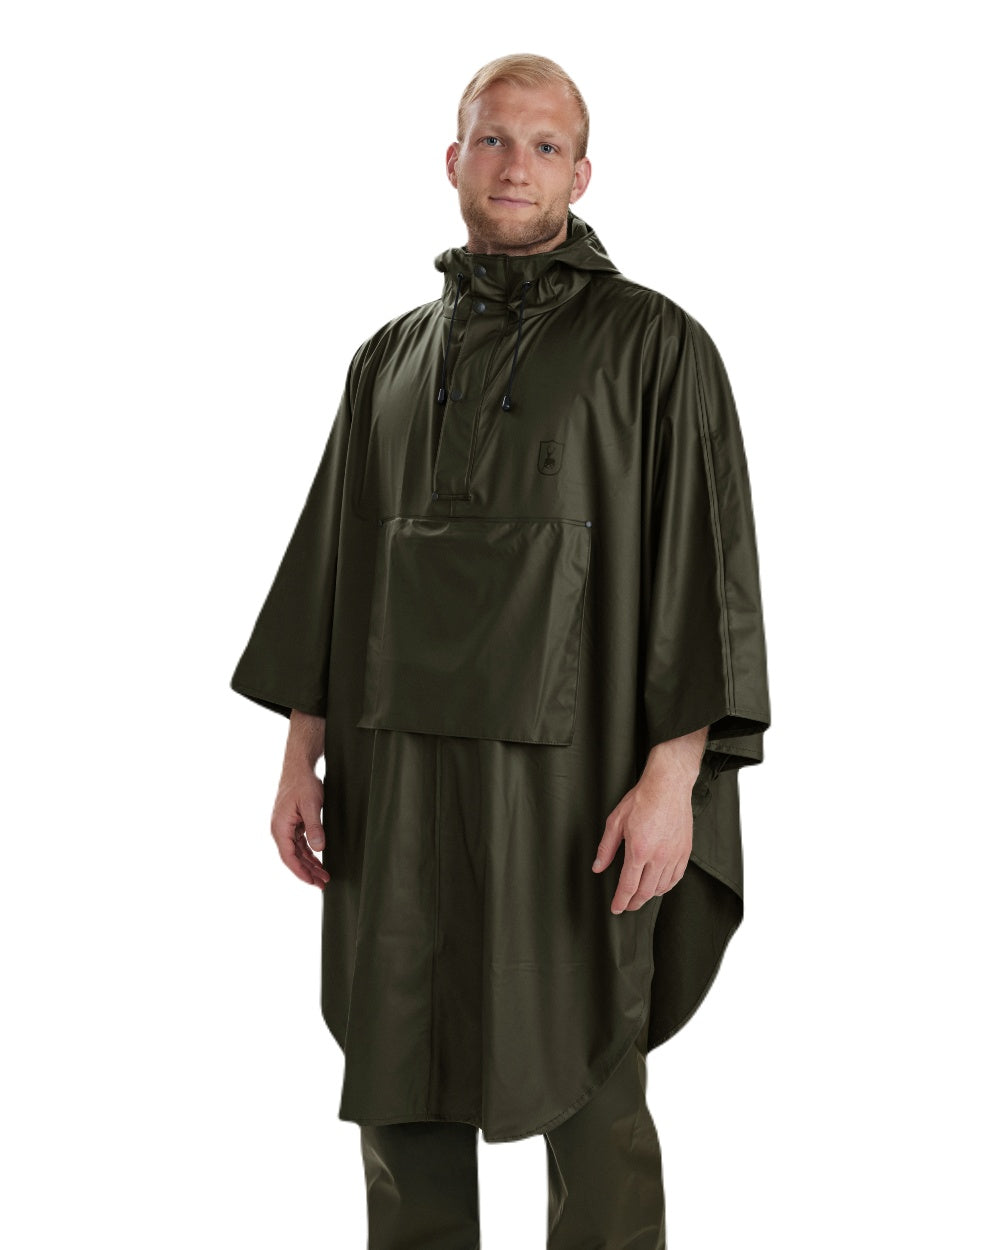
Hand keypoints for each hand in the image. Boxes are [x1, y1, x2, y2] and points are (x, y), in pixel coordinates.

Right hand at [270, 766, 329, 888]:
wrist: (299, 767)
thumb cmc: (303, 783)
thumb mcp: (311, 805)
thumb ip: (314, 827)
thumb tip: (319, 849)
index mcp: (280, 827)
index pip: (289, 857)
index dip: (301, 872)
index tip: (313, 882)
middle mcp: (280, 829)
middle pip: (293, 857)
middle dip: (308, 872)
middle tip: (324, 883)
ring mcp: (286, 827)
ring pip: (297, 852)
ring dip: (310, 864)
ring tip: (324, 875)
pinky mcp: (292, 823)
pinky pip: (299, 843)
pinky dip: (309, 853)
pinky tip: (318, 860)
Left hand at [592, 765, 695, 913]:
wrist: (668, 786)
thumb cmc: (642, 800)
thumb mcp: (615, 822)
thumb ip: (606, 848)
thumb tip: (598, 867)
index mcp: (639, 850)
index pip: (628, 886)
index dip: (621, 901)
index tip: (616, 908)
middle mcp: (658, 856)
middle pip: (646, 892)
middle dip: (634, 903)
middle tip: (627, 905)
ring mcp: (674, 855)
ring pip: (662, 887)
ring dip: (649, 896)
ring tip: (640, 896)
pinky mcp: (685, 851)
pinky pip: (676, 877)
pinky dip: (666, 886)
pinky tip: (659, 886)